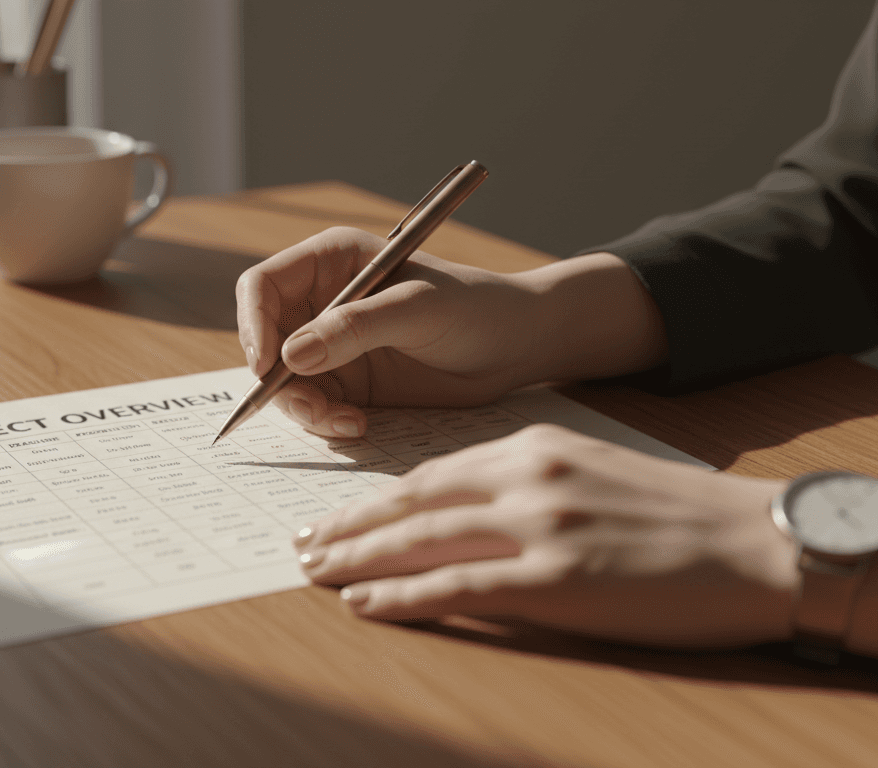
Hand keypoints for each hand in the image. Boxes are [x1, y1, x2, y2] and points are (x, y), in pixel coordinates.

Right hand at [235, 227, 666, 436]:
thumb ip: (356, 328)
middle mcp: (320, 301)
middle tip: (312, 410)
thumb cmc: (475, 307)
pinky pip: (312, 407)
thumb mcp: (418, 309)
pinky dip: (325, 422)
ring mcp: (330, 345)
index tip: (268, 366)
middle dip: (277, 380)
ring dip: (303, 408)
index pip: (262, 287)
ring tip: (344, 423)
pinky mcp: (346, 383)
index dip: (254, 325)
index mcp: (330, 261)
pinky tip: (359, 427)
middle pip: (264, 341)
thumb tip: (291, 356)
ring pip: (283, 382)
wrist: (517, 346)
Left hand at [293, 424, 798, 648]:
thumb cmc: (681, 514)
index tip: (337, 515)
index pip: (431, 474)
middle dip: (348, 525)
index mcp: (535, 445)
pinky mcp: (555, 579)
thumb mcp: (594, 470)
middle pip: (412, 503)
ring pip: (421, 541)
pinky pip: (456, 587)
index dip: (375, 499)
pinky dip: (401, 596)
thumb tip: (469, 509)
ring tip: (313, 572)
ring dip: (357, 558)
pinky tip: (364, 604)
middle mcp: (526, 477)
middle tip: (301, 544)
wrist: (759, 541)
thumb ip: (529, 481)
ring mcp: (538, 527)